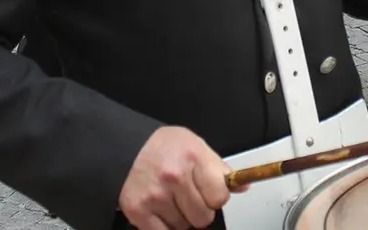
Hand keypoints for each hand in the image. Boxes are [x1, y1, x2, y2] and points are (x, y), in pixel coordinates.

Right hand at [119, 127, 240, 229]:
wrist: (125, 147)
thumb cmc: (162, 146)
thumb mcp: (195, 145)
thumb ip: (218, 168)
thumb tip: (242, 185)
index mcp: (193, 158)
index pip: (220, 197)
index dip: (216, 197)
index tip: (209, 193)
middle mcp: (174, 177)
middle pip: (203, 217)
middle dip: (199, 210)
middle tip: (188, 196)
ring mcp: (155, 196)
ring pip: (183, 226)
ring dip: (180, 217)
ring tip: (171, 198)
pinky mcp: (138, 210)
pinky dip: (164, 226)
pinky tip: (161, 210)